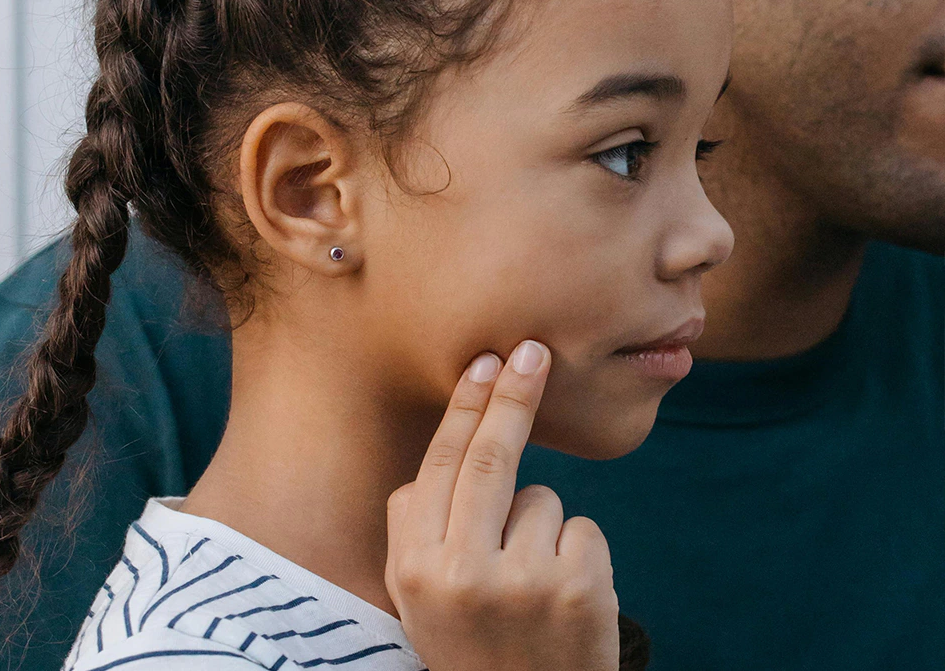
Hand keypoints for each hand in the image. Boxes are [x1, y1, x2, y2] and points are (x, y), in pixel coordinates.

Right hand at [385, 340, 619, 670]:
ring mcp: (525, 582)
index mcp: (415, 569)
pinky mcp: (580, 590)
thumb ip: (412, 531)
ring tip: (532, 583)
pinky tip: (563, 597)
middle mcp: (463, 573)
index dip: (465, 409)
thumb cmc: (472, 643)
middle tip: (533, 352)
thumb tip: (435, 460)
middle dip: (513, 397)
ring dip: (542, 524)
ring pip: (543, 499)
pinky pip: (581, 528)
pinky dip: (577, 550)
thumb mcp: (417, 599)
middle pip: (491, 459)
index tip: (484, 364)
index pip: (441, 468)